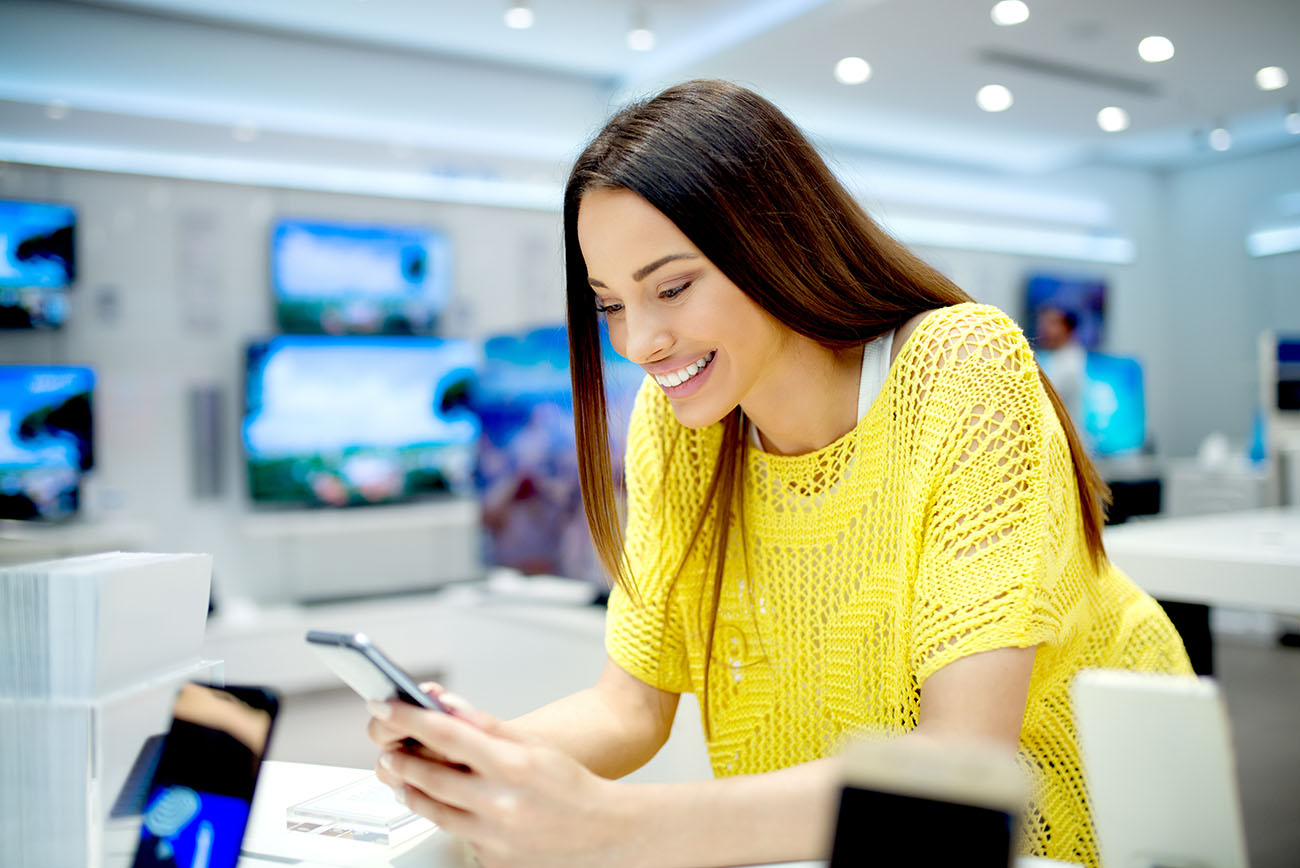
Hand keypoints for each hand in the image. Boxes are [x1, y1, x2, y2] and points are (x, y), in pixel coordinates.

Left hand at [369, 693, 634, 867]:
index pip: (447, 734)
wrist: (601, 833)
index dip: (410, 718)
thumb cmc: (569, 785)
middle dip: (402, 761)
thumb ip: (486, 725)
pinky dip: (449, 818)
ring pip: (435, 811)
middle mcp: (500, 803)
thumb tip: (446, 704)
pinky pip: (457, 836)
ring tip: (404, 778)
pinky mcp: (491, 860)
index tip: (386, 706)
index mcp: (511, 765)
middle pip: (431, 778)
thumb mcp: (532, 745)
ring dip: (414, 792)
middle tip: (389, 751)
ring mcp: (494, 836)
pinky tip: (449, 807)